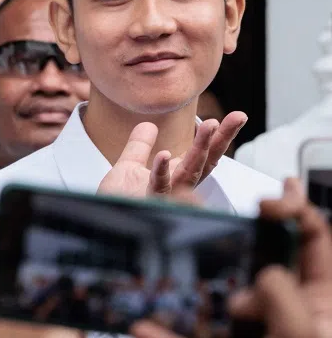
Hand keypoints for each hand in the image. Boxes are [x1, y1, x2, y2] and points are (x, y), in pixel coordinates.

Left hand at [97, 112, 245, 202]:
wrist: (99, 221)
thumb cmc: (118, 201)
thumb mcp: (128, 167)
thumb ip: (139, 146)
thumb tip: (148, 125)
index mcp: (175, 176)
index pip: (203, 155)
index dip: (219, 136)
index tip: (236, 116)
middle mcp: (176, 186)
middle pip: (205, 162)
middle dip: (221, 140)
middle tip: (237, 118)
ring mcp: (165, 196)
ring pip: (188, 173)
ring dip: (200, 149)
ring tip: (209, 126)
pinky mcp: (147, 202)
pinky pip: (158, 187)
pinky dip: (162, 171)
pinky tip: (165, 155)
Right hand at [131, 178, 331, 337]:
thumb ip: (283, 302)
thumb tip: (261, 273)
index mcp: (319, 300)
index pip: (311, 241)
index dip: (293, 213)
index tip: (262, 204)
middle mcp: (284, 313)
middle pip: (251, 261)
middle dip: (223, 232)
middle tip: (189, 202)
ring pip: (213, 304)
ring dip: (185, 286)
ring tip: (157, 255)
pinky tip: (141, 331)